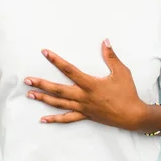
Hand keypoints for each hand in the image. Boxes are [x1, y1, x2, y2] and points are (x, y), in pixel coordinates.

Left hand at [24, 39, 146, 130]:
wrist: (133, 115)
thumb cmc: (127, 92)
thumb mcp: (121, 72)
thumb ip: (111, 57)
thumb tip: (105, 41)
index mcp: (90, 84)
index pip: (69, 70)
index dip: (56, 60)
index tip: (45, 52)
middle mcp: (83, 97)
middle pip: (58, 90)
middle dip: (41, 84)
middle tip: (27, 80)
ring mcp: (83, 108)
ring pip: (59, 104)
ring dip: (43, 99)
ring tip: (30, 94)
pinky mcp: (85, 116)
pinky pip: (67, 118)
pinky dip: (54, 119)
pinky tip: (43, 119)